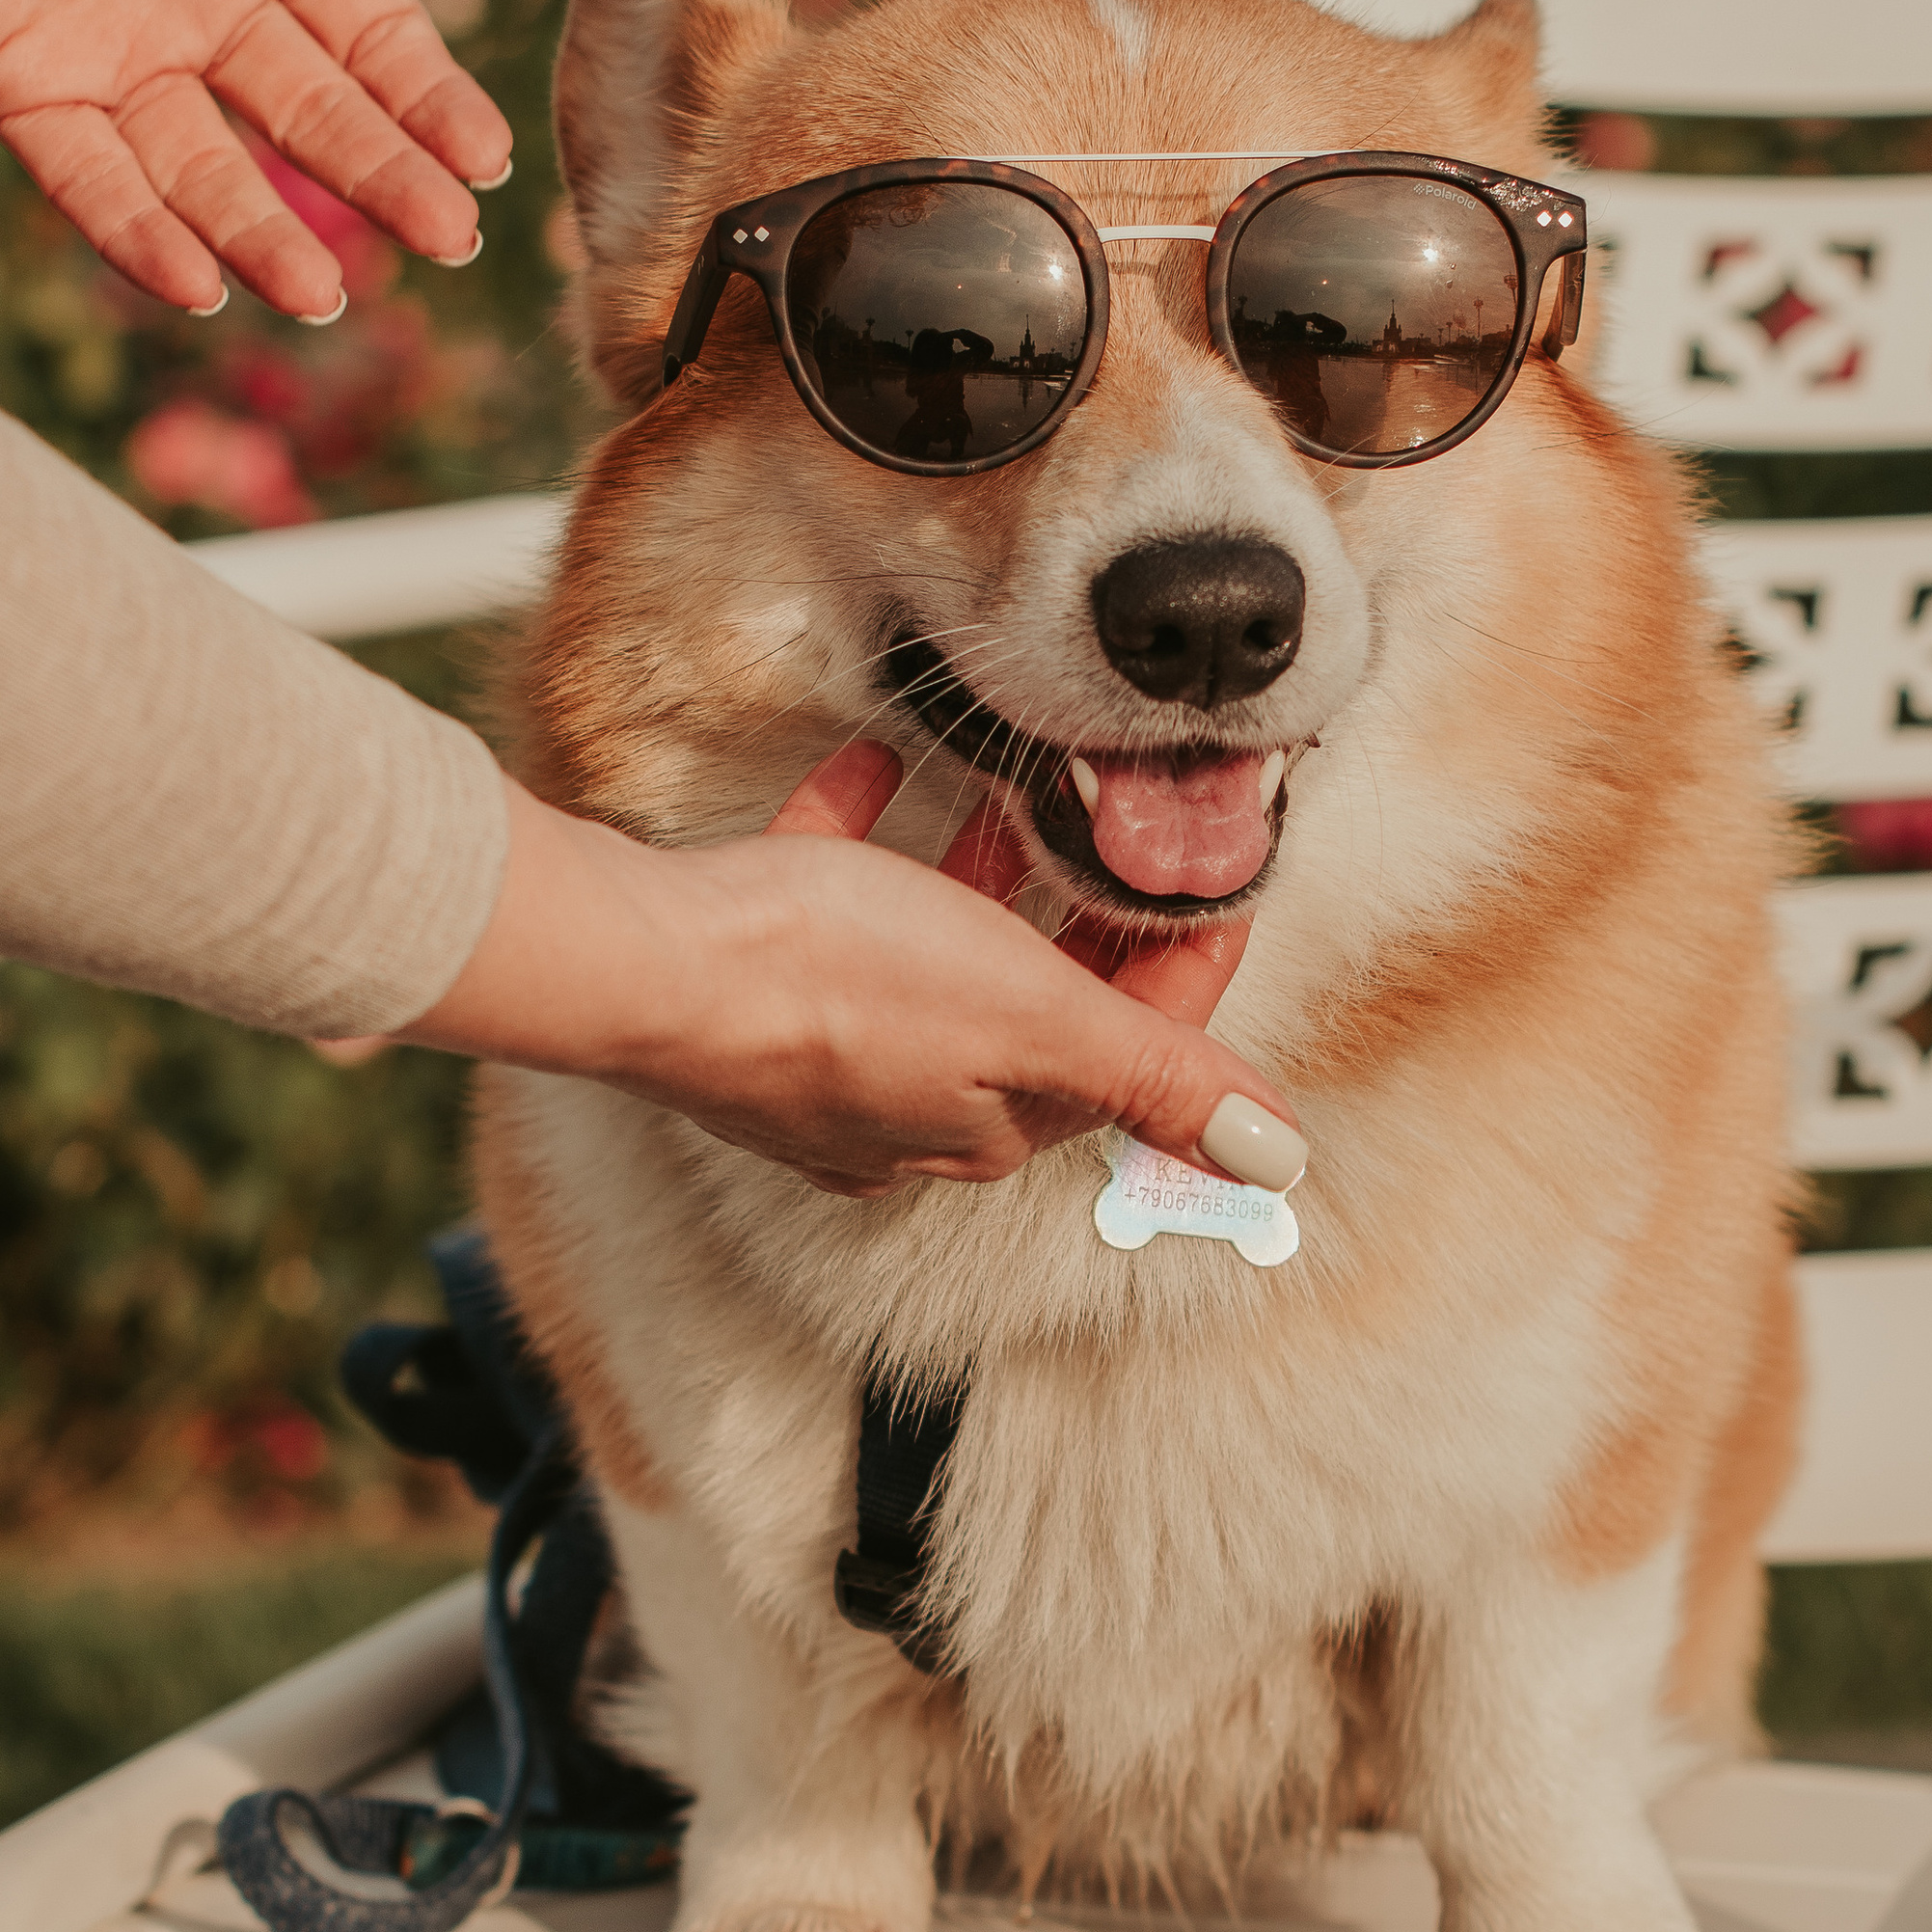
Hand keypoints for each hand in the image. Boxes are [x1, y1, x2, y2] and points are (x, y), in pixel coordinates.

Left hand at [0, 0, 554, 316]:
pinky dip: (141, 241)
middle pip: (315, 115)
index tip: (489, 166)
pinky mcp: (24, 89)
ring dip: (267, 237)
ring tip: (321, 298)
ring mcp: (119, 53)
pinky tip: (198, 287)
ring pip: (211, 172)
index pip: (376, 36)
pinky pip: (93, 185)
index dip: (431, 99)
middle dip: (382, 180)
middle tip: (445, 241)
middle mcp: (206, 1)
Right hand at [405, 757, 1307, 1200]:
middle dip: (1080, 928)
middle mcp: (916, 1107)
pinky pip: (825, 907)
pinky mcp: (754, 992)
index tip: (1212, 877)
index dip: (1184, 963)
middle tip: (1113, 838)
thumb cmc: (844, 987)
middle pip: (1033, 1012)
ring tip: (1002, 804)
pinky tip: (865, 770)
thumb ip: (1158, 1078)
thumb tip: (1277, 1161)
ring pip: (933, 964)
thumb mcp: (1037, 1017)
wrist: (654, 965)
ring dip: (978, 889)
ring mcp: (827, 1054)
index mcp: (998, 1118)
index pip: (1131, 1052)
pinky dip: (856, 843)